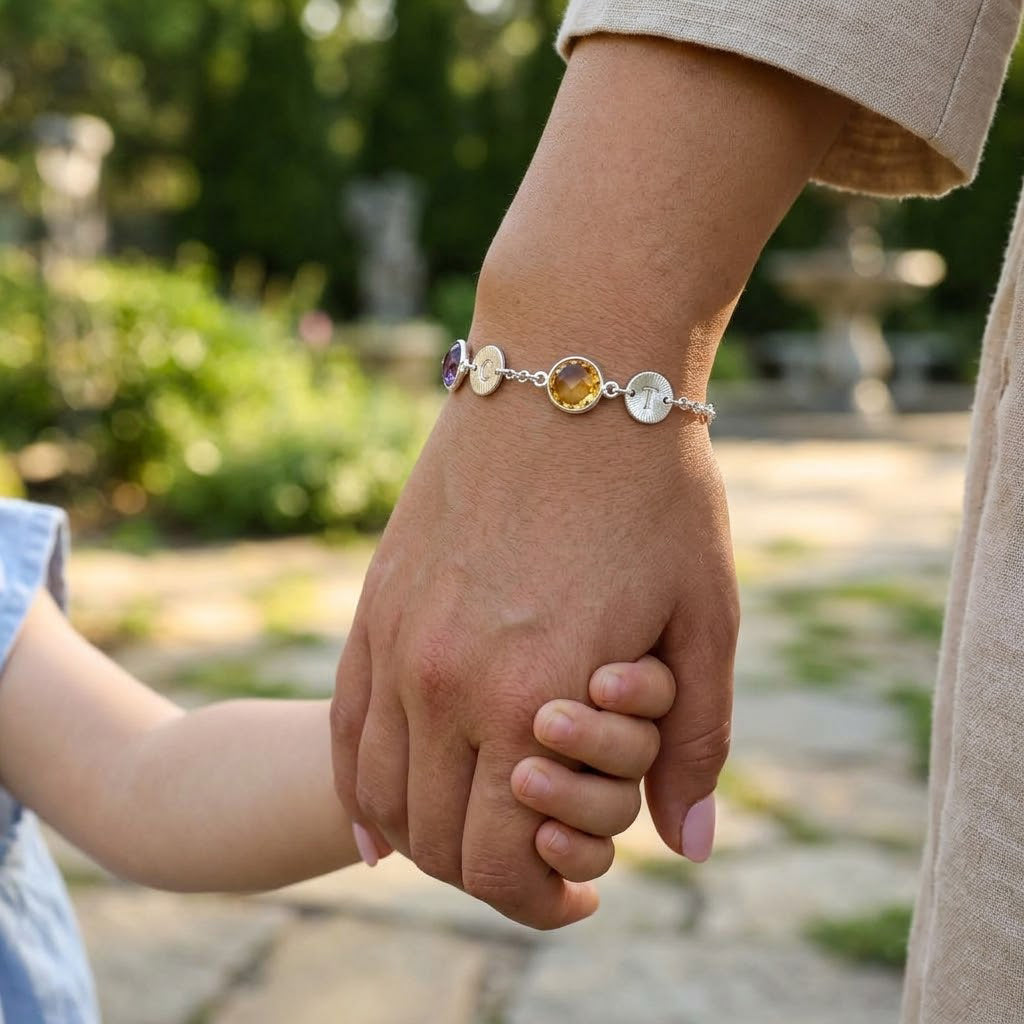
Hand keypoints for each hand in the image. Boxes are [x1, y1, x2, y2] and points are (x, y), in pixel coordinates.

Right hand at [331, 377, 737, 928]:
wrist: (572, 367)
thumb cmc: (655, 490)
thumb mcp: (705, 618)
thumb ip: (694, 743)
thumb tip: (688, 849)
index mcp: (533, 698)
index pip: (501, 863)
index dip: (538, 902)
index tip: (577, 894)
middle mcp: (444, 683)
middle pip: (438, 840)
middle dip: (489, 876)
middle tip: (538, 862)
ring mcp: (397, 641)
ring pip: (382, 793)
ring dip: (425, 839)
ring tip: (474, 834)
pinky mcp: (376, 603)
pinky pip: (342, 726)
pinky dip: (357, 790)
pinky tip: (374, 823)